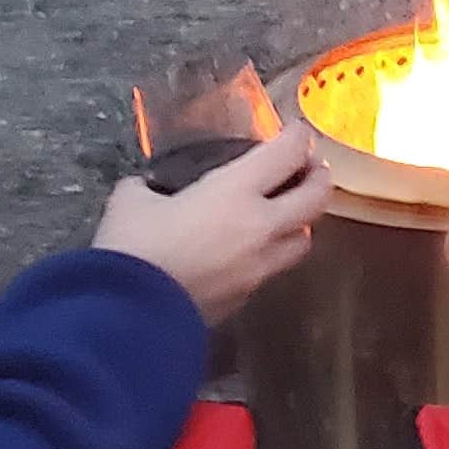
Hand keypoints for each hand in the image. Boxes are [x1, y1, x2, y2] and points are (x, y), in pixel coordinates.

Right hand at [95, 126, 329, 322]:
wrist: (132, 316)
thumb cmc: (134, 248)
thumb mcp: (129, 202)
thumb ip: (145, 188)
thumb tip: (144, 190)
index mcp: (235, 191)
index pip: (285, 155)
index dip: (297, 138)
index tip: (296, 132)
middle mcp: (259, 227)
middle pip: (316, 199)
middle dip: (319, 178)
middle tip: (311, 169)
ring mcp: (258, 268)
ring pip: (303, 240)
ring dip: (301, 222)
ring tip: (286, 214)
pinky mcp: (245, 298)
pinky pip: (272, 270)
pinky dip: (269, 256)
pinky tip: (248, 252)